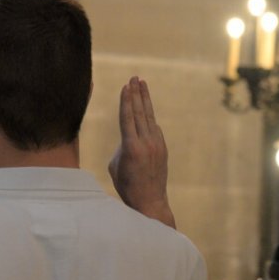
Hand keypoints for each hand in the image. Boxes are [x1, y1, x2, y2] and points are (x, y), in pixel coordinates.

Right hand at [108, 77, 175, 228]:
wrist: (150, 201)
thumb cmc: (127, 185)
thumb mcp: (116, 165)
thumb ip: (121, 146)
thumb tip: (129, 136)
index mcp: (131, 147)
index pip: (127, 117)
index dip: (126, 100)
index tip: (126, 86)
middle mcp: (146, 143)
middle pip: (140, 112)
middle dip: (137, 94)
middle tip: (135, 78)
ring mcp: (156, 145)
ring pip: (149, 117)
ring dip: (145, 100)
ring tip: (142, 84)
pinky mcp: (162, 148)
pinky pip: (154, 128)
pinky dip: (149, 117)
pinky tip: (146, 108)